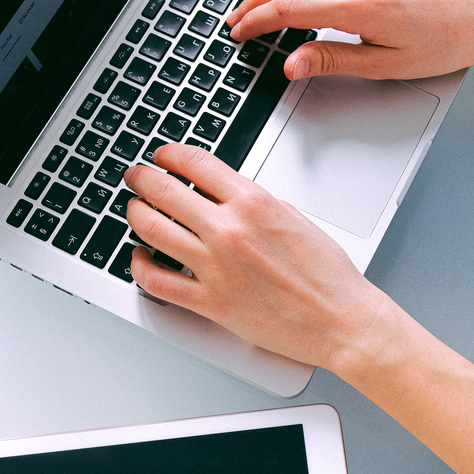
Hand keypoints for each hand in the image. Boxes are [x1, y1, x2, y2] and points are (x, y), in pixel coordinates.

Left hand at [124, 143, 391, 370]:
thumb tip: (221, 194)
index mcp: (253, 202)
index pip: (195, 162)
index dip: (169, 153)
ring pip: (150, 230)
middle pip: (163, 190)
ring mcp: (215, 267)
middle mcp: (229, 230)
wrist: (340, 319)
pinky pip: (156, 280)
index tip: (161, 155)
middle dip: (142, 178)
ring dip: (134, 214)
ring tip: (134, 210)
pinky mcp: (209, 302)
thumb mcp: (292, 216)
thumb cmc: (326, 274)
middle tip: (135, 177)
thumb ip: (252, 202)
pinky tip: (140, 257)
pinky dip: (139, 265)